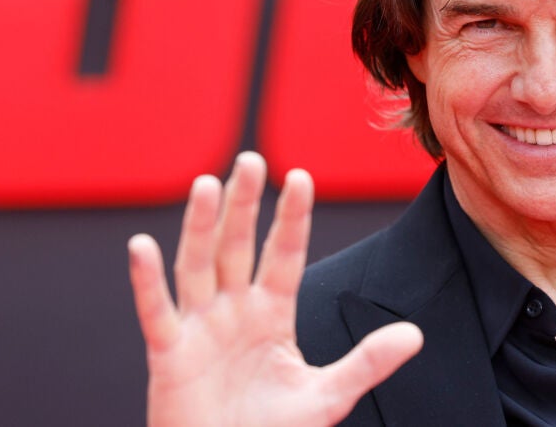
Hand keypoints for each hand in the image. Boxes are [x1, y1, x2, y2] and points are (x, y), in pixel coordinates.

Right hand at [127, 152, 422, 425]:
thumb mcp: (327, 396)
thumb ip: (367, 362)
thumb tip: (415, 334)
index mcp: (271, 314)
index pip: (284, 255)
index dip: (291, 218)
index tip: (300, 176)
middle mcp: (233, 311)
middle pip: (238, 247)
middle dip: (245, 205)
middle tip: (252, 158)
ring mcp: (199, 330)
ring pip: (198, 267)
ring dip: (201, 227)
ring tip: (208, 184)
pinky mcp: (168, 356)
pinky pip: (155, 312)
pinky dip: (147, 281)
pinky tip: (140, 246)